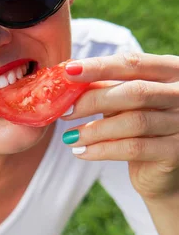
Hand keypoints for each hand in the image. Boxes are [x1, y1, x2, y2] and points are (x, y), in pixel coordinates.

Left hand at [62, 53, 178, 200]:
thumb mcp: (126, 103)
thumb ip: (106, 88)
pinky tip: (82, 153)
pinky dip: (102, 150)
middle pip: (135, 92)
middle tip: (66, 112)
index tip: (68, 72)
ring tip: (70, 138)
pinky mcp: (175, 152)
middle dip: (94, 100)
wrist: (164, 171)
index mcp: (172, 71)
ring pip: (133, 122)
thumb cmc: (142, 128)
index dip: (99, 66)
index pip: (133, 63)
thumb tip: (69, 77)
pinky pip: (133, 148)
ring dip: (94, 130)